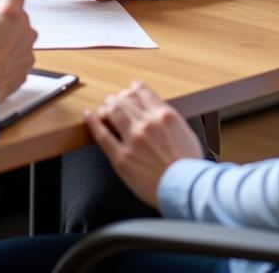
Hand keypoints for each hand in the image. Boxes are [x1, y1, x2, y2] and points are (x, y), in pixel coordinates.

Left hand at [85, 81, 204, 208]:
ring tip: (105, 108)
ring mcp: (132, 140)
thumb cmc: (190, 168)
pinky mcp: (121, 158)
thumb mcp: (186, 133)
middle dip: (120, 98)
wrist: (186, 191)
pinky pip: (102, 135)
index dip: (134, 89)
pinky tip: (89, 116)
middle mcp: (146, 124)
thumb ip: (170, 120)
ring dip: (107, 106)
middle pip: (124, 99)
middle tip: (117, 100)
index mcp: (164, 115)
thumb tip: (159, 114)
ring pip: (112, 112)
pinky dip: (93, 122)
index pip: (142, 92)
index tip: (131, 89)